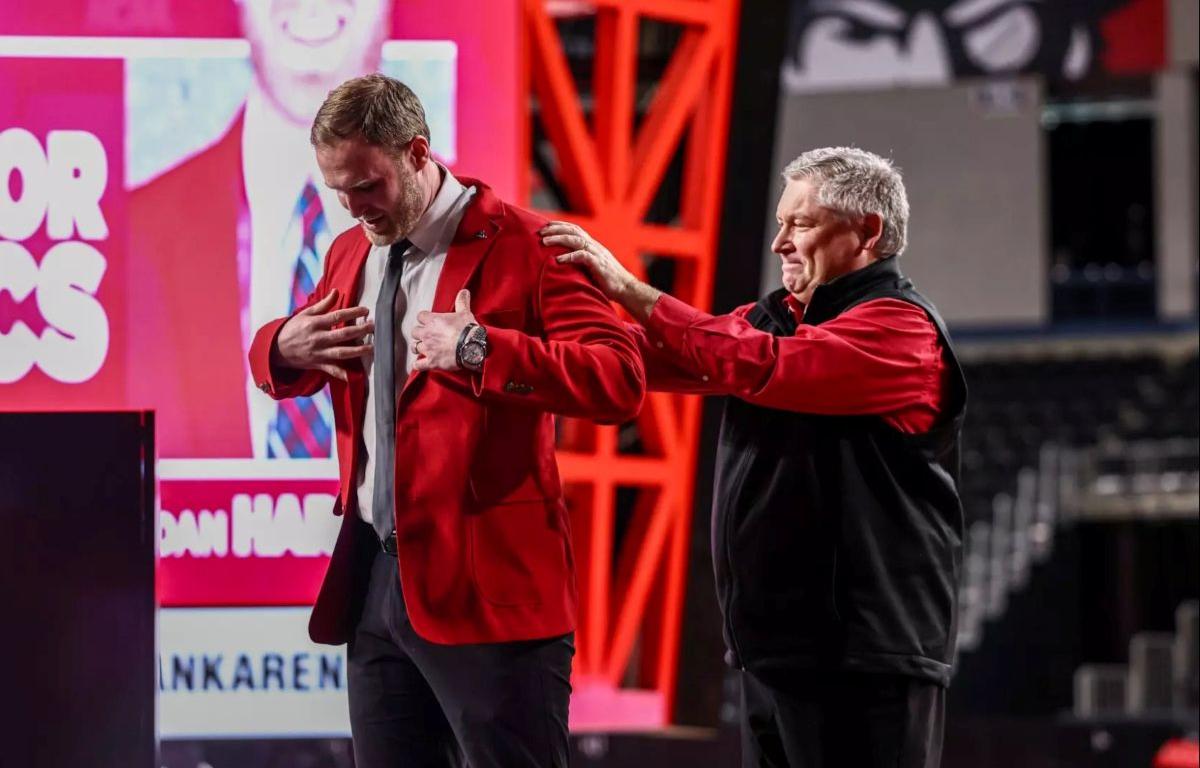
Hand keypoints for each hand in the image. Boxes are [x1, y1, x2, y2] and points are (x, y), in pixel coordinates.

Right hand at [273, 290, 372, 381]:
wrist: (276, 349)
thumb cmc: (292, 329)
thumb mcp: (305, 314)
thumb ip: (323, 304)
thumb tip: (337, 291)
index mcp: (315, 324)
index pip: (337, 316)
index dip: (352, 312)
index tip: (365, 310)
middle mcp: (318, 339)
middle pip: (342, 334)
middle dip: (360, 331)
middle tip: (373, 327)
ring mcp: (319, 353)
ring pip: (341, 353)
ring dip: (357, 351)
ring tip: (371, 348)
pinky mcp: (318, 364)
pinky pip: (332, 370)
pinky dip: (343, 375)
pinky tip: (354, 377)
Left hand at [413, 289, 475, 371]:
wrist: (471, 347)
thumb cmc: (467, 330)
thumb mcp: (465, 313)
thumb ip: (462, 301)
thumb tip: (464, 292)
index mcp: (433, 321)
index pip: (420, 316)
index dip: (424, 319)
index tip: (428, 321)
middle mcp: (427, 334)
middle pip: (414, 332)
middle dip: (419, 333)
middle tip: (426, 335)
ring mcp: (428, 348)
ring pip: (414, 347)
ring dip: (417, 347)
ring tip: (422, 348)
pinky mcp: (431, 362)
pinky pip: (418, 365)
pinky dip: (418, 365)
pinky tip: (420, 364)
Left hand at [540, 220, 662, 321]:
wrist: (625, 289)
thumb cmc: (607, 281)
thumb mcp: (592, 267)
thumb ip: (580, 262)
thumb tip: (561, 263)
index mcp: (592, 245)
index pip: (575, 229)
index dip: (560, 225)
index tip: (546, 225)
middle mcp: (594, 246)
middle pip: (573, 230)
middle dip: (555, 229)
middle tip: (540, 231)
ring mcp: (597, 254)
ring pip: (575, 240)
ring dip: (558, 239)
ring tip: (544, 242)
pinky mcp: (598, 264)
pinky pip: (582, 256)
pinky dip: (569, 256)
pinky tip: (558, 260)